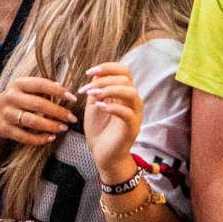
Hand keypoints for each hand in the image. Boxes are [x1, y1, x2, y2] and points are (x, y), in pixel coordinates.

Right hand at [0, 76, 76, 148]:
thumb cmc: (17, 99)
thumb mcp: (24, 89)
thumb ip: (41, 88)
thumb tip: (62, 88)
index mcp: (18, 84)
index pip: (40, 84)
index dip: (57, 91)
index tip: (72, 97)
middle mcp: (11, 97)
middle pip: (38, 104)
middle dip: (58, 111)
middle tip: (72, 118)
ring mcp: (7, 114)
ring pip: (32, 121)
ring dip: (50, 125)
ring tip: (64, 128)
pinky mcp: (4, 129)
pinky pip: (24, 136)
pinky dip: (39, 139)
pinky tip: (51, 138)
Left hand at [81, 62, 144, 176]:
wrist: (102, 154)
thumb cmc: (99, 129)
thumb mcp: (94, 104)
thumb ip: (96, 88)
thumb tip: (97, 73)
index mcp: (124, 93)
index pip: (124, 71)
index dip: (108, 67)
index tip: (89, 72)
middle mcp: (133, 101)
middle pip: (126, 79)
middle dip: (104, 80)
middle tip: (88, 90)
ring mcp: (135, 114)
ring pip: (131, 93)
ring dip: (110, 90)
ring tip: (94, 96)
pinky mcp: (132, 128)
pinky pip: (128, 113)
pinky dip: (113, 107)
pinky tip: (100, 107)